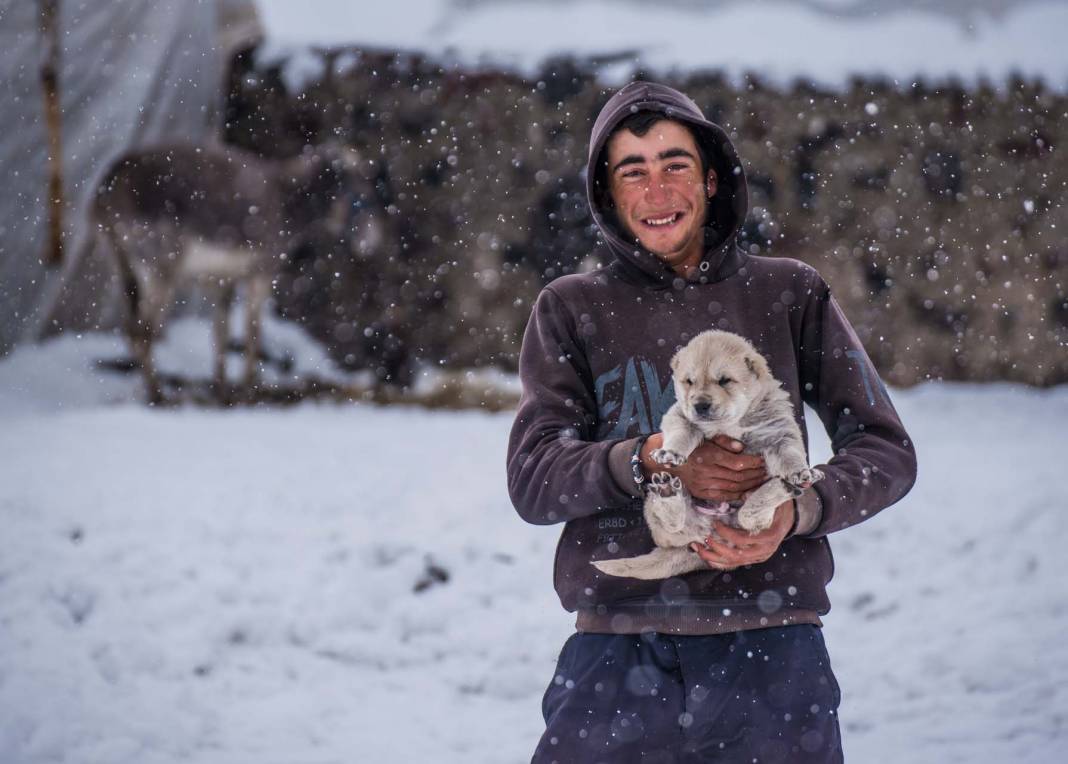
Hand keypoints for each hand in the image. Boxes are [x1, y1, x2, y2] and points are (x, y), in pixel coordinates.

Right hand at [641, 433, 766, 501]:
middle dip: (755, 474)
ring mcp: (703, 484)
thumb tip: (741, 448)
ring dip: (750, 484)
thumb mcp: (704, 437)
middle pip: (738, 476)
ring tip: (762, 480)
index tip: (764, 460)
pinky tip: (749, 491)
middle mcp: (706, 472)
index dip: (753, 462)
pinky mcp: (702, 493)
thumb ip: (723, 441)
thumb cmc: (688, 445)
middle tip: (768, 471)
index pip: (736, 462)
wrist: (665, 461)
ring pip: (733, 487)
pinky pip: (724, 496)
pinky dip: (738, 494)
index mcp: (707, 455)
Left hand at [689, 499, 794, 569]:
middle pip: (737, 556)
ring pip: (734, 563)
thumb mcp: (774, 499)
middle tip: (703, 538)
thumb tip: (744, 495)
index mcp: (769, 536)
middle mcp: (765, 550)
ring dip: (714, 558)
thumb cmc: (780, 506)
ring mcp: (759, 556)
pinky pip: (735, 564)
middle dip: (717, 549)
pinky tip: (707, 557)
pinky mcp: (754, 558)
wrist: (791, 518)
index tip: (715, 524)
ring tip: (698, 549)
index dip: (727, 533)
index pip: (743, 539)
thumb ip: (759, 497)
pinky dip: (720, 562)